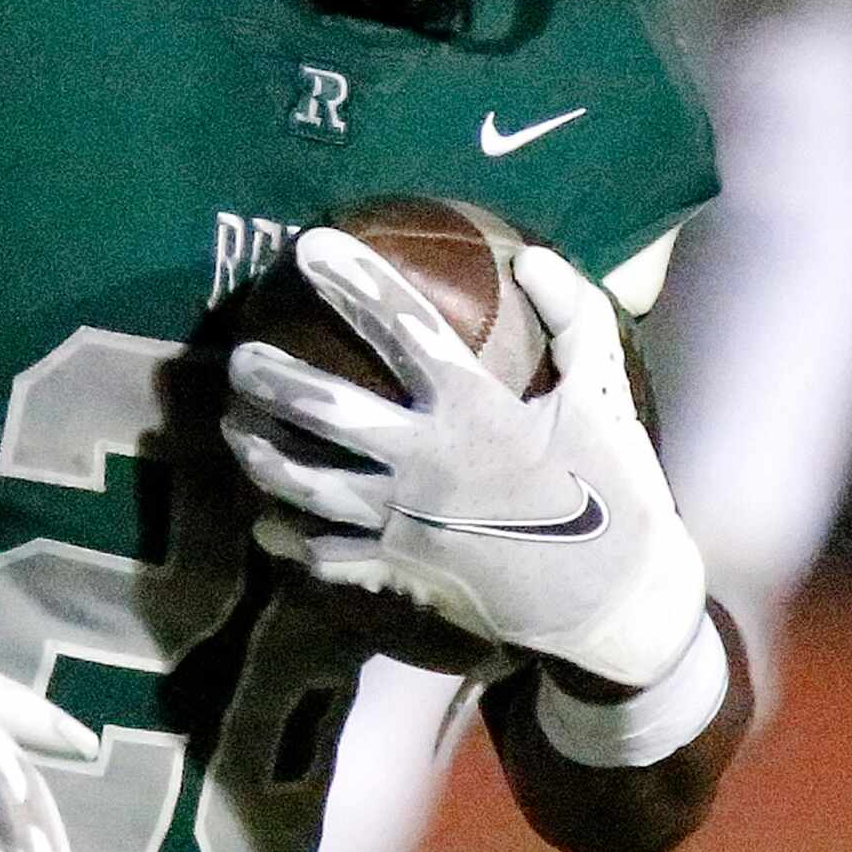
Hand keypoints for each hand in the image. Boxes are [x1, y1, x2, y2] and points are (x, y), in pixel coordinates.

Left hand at [224, 231, 707, 688]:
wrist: (619, 603)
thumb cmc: (615, 491)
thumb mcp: (605, 398)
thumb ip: (577, 320)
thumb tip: (536, 257)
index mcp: (474, 411)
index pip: (402, 329)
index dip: (354, 283)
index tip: (310, 248)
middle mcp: (425, 462)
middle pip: (324, 411)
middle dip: (271, 379)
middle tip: (237, 357)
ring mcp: (406, 519)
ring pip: (307, 484)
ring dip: (261, 455)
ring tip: (233, 430)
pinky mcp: (401, 568)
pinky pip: (329, 554)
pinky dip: (293, 541)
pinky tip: (267, 527)